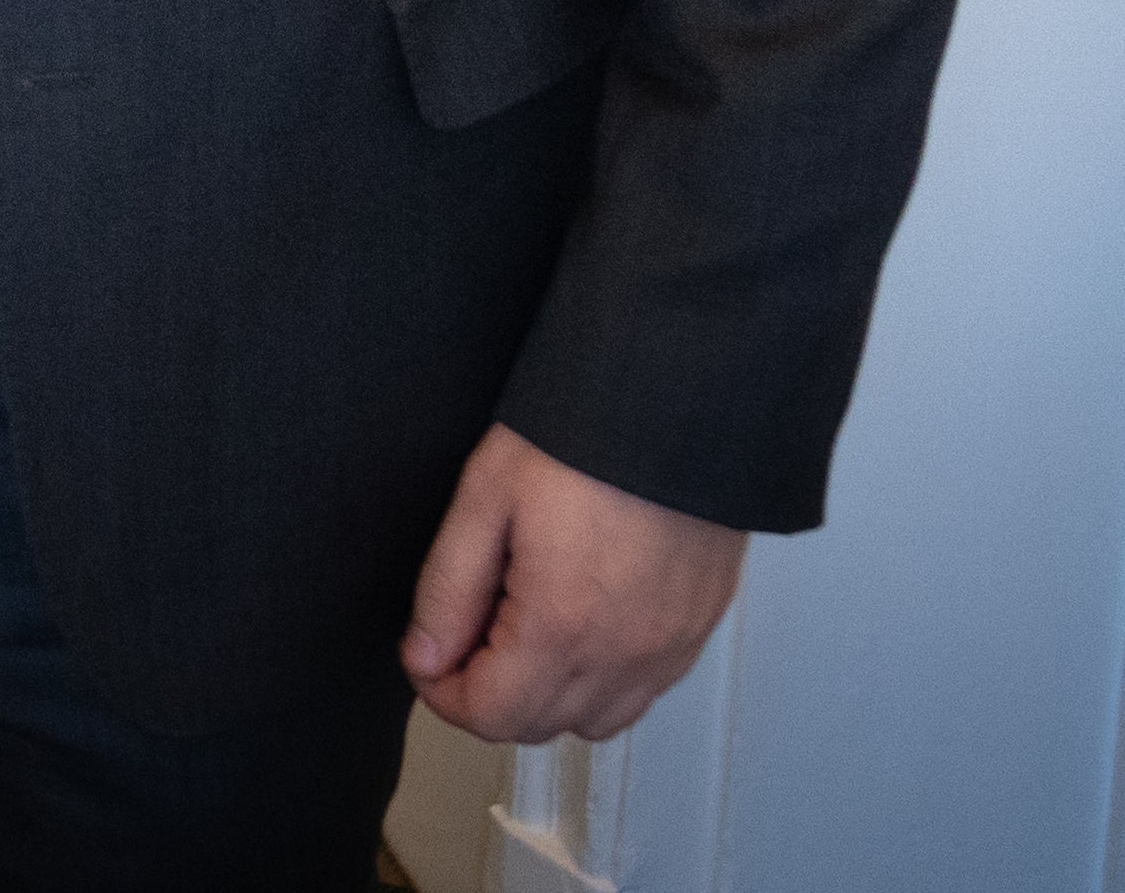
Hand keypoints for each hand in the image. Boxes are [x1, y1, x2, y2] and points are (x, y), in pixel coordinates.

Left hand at [400, 423, 746, 742]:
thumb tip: (426, 656)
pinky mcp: (699, 626)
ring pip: (596, 720)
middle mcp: (624, 653)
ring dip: (549, 694)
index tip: (428, 654)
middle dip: (489, 694)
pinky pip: (644, 690)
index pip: (490, 715)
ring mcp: (670, 645)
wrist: (675, 398)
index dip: (442, 692)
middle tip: (469, 629)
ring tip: (525, 624)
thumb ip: (448, 589)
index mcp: (562, 626)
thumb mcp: (485, 497)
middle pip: (539, 726)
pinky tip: (581, 619)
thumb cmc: (583, 434)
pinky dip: (604, 679)